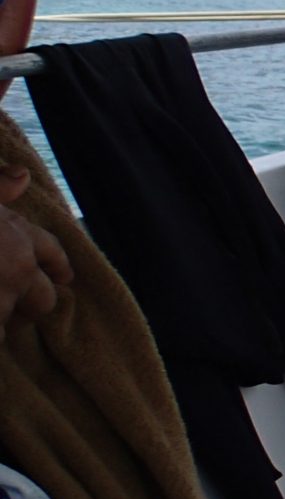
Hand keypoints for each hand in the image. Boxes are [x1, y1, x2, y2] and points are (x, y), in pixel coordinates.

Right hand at [0, 167, 73, 340]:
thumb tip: (23, 175)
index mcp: (16, 232)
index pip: (51, 250)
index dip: (58, 264)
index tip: (64, 276)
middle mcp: (18, 267)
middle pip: (44, 298)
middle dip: (31, 305)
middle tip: (14, 310)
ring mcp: (1, 299)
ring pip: (13, 321)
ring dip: (0, 323)